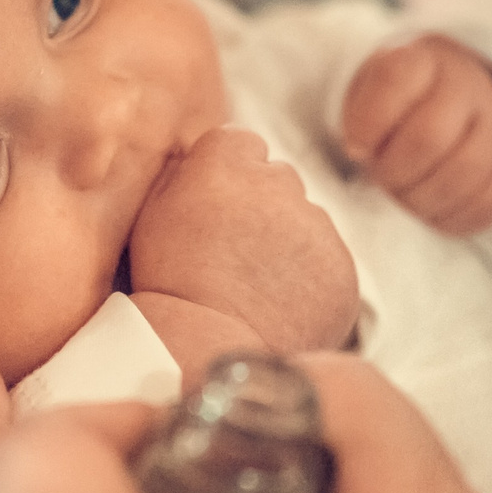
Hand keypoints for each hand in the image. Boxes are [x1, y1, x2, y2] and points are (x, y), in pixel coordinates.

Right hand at [126, 126, 358, 354]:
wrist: (205, 349)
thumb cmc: (168, 284)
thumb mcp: (151, 215)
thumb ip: (180, 173)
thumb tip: (196, 157)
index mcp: (228, 162)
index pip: (242, 142)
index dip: (230, 174)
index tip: (218, 205)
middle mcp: (280, 183)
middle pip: (279, 180)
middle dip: (263, 206)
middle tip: (236, 251)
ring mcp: (316, 225)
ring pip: (306, 221)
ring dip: (289, 243)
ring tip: (256, 285)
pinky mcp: (340, 266)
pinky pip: (328, 261)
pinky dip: (311, 278)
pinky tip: (280, 305)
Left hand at [341, 35, 491, 234]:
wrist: (461, 107)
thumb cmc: (402, 105)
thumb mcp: (372, 91)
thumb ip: (359, 114)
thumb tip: (361, 150)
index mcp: (424, 59)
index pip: (394, 79)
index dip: (368, 122)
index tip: (356, 147)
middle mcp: (469, 85)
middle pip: (428, 137)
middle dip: (392, 172)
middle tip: (382, 178)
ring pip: (462, 174)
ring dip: (420, 199)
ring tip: (405, 192)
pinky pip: (486, 205)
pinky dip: (449, 217)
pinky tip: (432, 204)